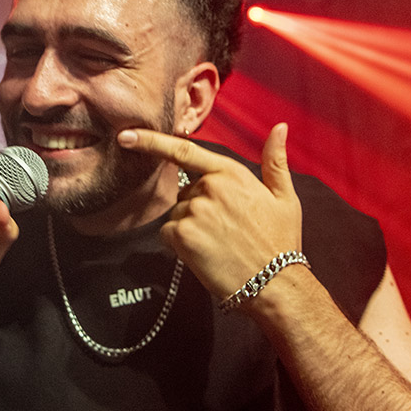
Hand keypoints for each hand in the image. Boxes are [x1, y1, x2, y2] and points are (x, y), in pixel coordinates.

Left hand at [117, 124, 302, 302]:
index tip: (126, 136)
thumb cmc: (280, 241)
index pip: (184, 150)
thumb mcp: (285, 197)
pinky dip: (179, 244)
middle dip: (197, 207)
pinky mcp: (183, 235)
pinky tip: (204, 253)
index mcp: (231, 173)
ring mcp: (194, 211)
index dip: (151, 141)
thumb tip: (279, 127)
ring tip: (218, 244)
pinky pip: (167, 233)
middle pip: (184, 192)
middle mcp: (210, 187)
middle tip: (224, 230)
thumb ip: (275, 160)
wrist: (276, 283)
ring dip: (189, 227)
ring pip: (177, 214)